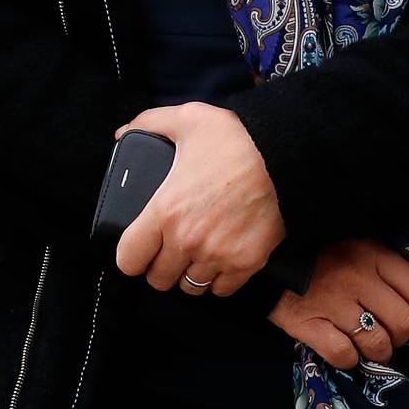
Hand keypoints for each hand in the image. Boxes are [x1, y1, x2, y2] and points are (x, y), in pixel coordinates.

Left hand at [112, 103, 284, 295]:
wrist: (286, 155)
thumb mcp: (187, 119)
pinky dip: (219, 280)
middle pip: (159, 279)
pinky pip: (222, 290)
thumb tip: (122, 134)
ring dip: (189, 274)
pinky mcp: (246, 263)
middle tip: (169, 250)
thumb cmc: (235, 139)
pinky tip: (220, 260)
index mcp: (165, 210)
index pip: (129, 259)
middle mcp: (187, 240)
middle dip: (160, 266)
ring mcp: (218, 255)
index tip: (140, 248)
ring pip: (190, 287)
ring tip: (195, 256)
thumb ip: (149, 123)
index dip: (131, 256)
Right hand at [269, 240, 408, 369]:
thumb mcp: (354, 243)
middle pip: (402, 322)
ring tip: (370, 348)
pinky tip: (345, 349)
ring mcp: (332, 303)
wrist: (267, 257)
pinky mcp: (308, 324)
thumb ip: (381, 264)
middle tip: (389, 335)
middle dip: (400, 336)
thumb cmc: (317, 252)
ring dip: (378, 352)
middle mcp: (357, 278)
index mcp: (372, 254)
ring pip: (376, 343)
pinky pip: (343, 354)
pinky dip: (349, 358)